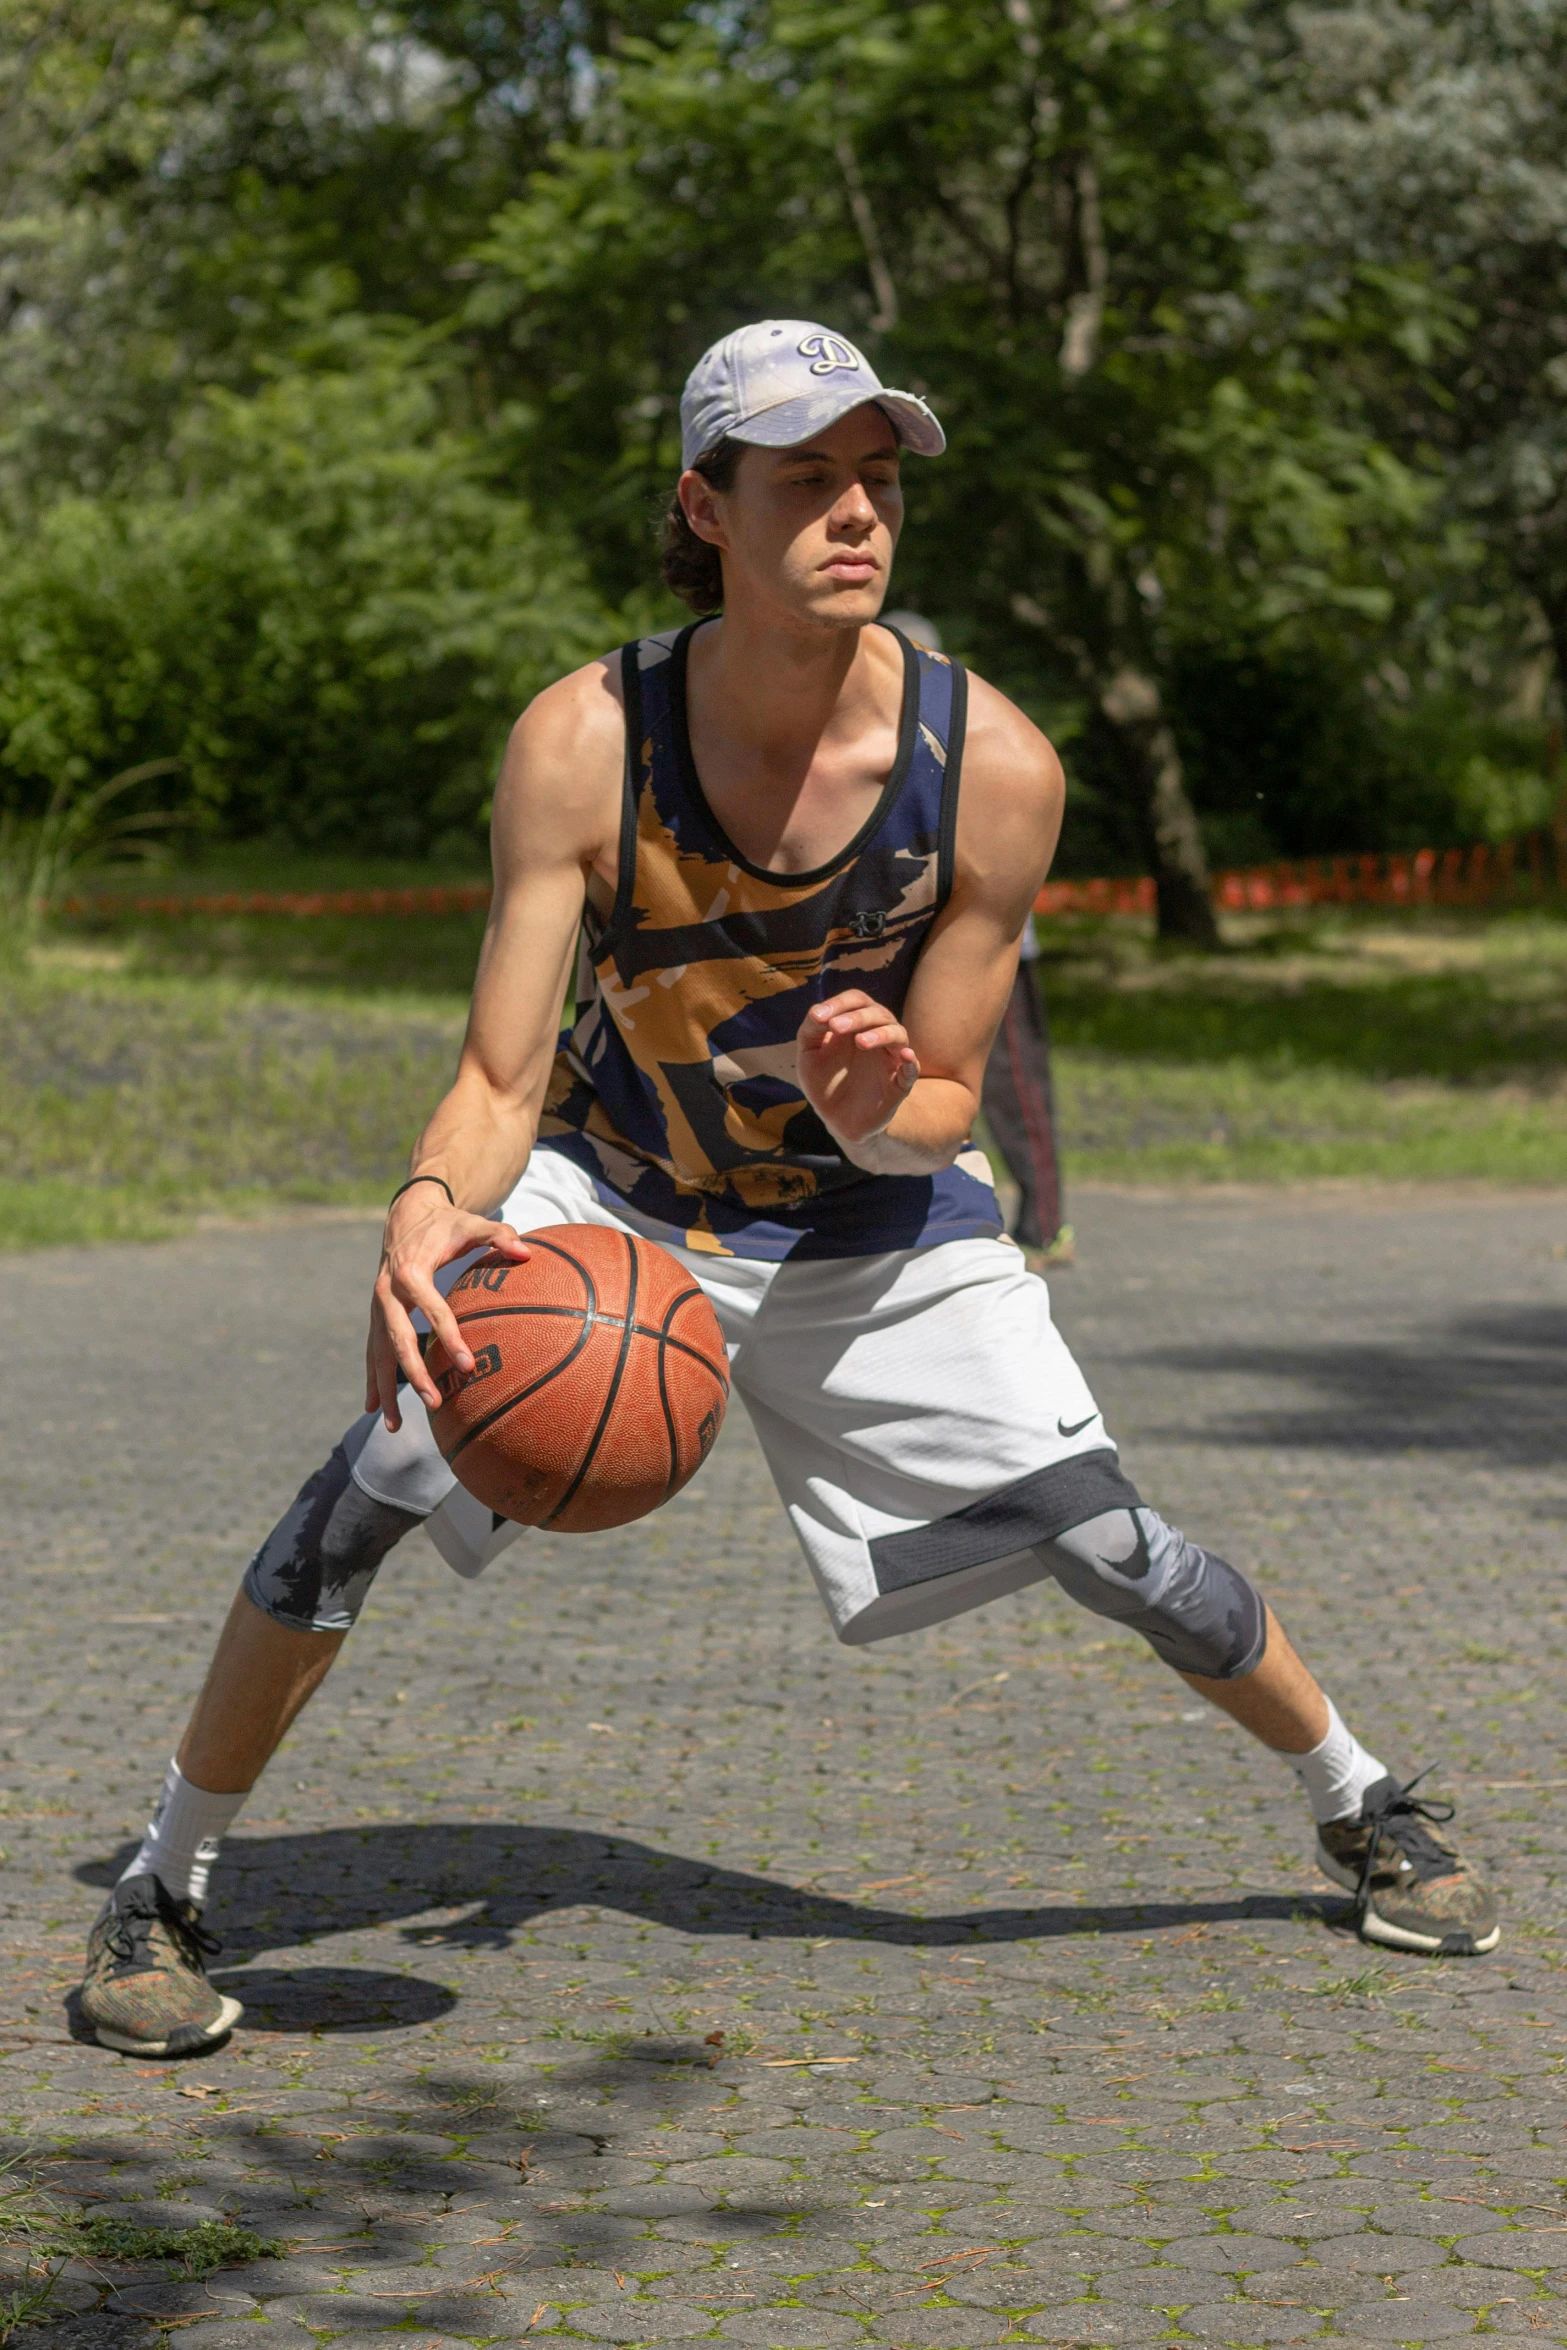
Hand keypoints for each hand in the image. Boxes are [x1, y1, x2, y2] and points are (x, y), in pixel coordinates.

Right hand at [367, 1188, 529, 1430]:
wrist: (406, 1217)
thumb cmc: (445, 1224)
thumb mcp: (472, 1223)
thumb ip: (500, 1235)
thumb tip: (527, 1252)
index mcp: (410, 1272)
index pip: (432, 1310)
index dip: (450, 1338)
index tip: (468, 1366)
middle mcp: (386, 1293)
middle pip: (398, 1339)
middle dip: (415, 1373)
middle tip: (435, 1402)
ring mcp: (377, 1307)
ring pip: (378, 1354)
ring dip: (385, 1390)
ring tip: (393, 1425)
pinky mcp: (375, 1316)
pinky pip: (372, 1352)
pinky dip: (372, 1381)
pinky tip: (374, 1409)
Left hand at [797, 990, 919, 1150]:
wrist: (835, 1119)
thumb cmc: (823, 1080)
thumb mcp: (809, 1055)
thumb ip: (810, 1031)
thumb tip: (817, 1011)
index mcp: (857, 1024)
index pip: (856, 1001)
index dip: (840, 1003)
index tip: (819, 1017)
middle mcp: (878, 1035)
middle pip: (878, 1013)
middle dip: (857, 1017)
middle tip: (836, 1027)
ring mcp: (891, 1059)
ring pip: (898, 1035)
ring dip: (881, 1034)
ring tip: (861, 1042)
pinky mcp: (899, 1085)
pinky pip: (912, 1070)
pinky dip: (911, 1062)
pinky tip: (906, 1056)